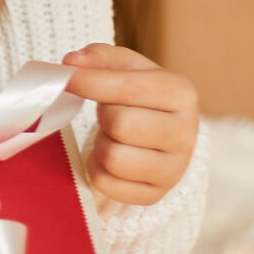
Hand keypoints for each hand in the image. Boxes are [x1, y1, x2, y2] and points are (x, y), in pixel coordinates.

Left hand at [59, 44, 197, 206]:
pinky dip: (97, 168)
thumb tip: (72, 62)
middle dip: (104, 116)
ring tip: (113, 136)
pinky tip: (110, 157)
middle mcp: (186, 133)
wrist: (159, 134)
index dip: (91, 82)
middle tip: (109, 112)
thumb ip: (99, 58)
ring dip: (101, 144)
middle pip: (121, 125)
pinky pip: (106, 183)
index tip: (67, 77)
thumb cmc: (139, 96)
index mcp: (182, 93)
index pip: (131, 88)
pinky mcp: (154, 195)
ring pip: (113, 158)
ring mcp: (174, 169)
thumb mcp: (126, 67)